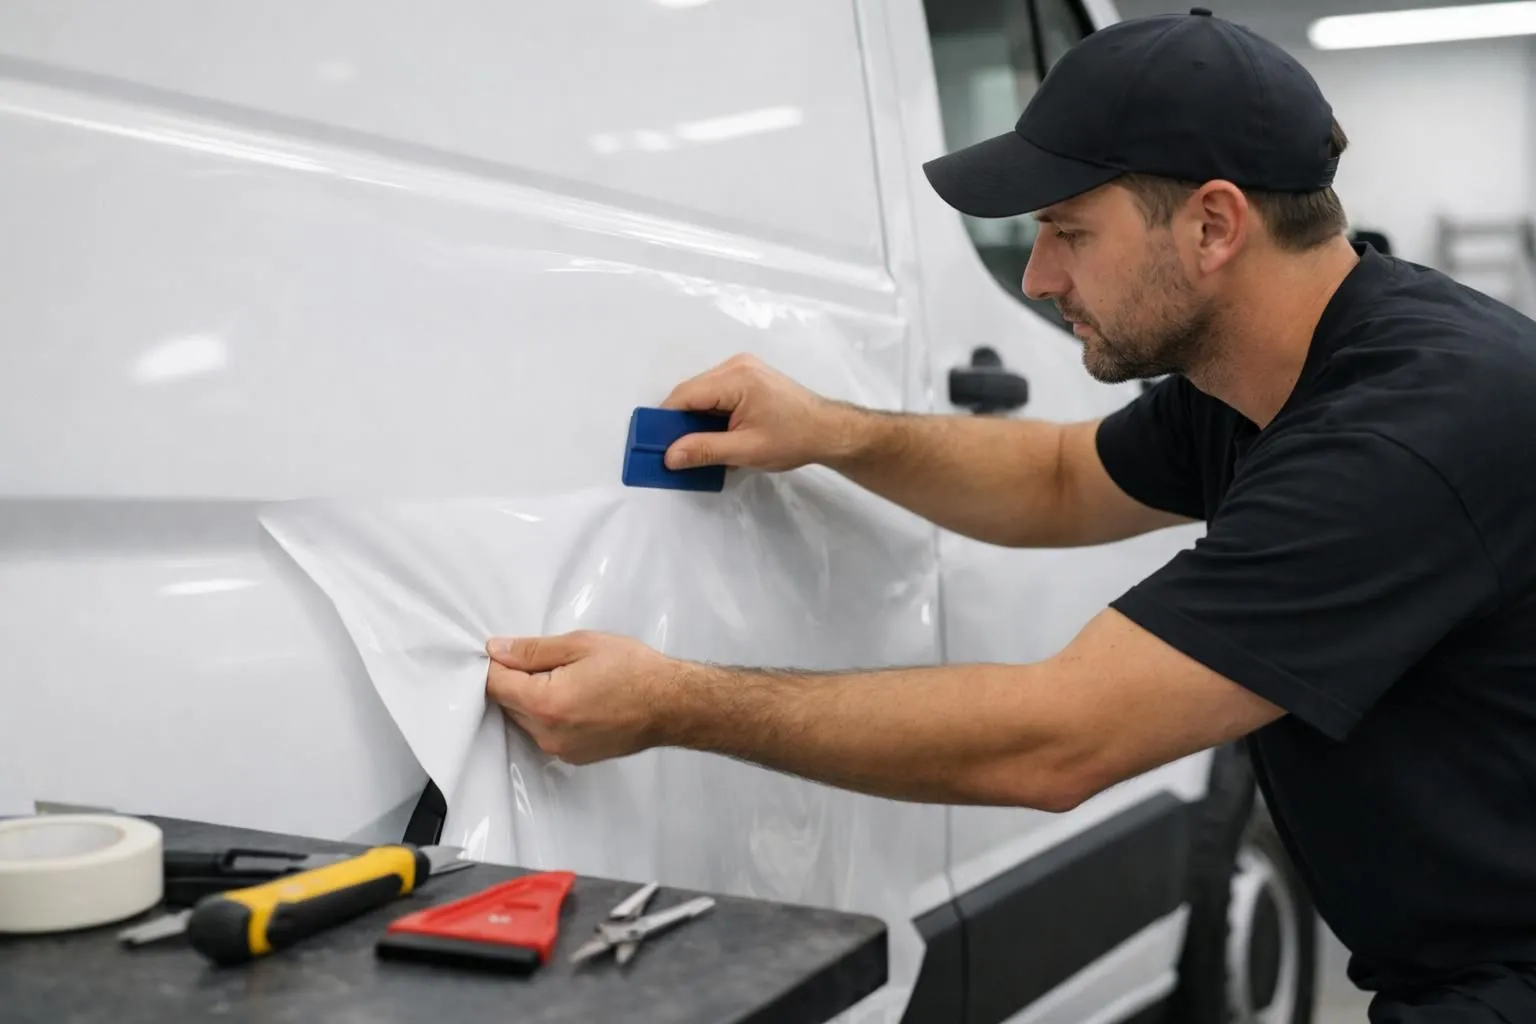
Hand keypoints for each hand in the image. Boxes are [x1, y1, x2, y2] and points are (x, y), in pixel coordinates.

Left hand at [485, 631, 679, 764]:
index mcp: (545, 703)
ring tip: (568, 680)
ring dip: (532, 699)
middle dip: (517, 681)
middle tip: (550, 662)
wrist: (671, 704)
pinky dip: (550, 716)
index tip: (514, 650)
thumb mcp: (581, 645)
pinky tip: (577, 700)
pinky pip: (544, 733)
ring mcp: (559, 750)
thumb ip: (532, 650)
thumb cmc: (632, 669)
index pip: (494, 684)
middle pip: (507, 704)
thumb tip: (495, 650)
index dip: (498, 663)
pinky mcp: (572, 757)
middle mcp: (546, 734)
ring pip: (524, 720)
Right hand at [660, 354, 860, 471]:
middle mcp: (736, 366)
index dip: (666, 420)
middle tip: (675, 452)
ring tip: (699, 448)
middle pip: (692, 393)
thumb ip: (705, 451)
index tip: (654, 444)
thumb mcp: (746, 450)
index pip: (686, 395)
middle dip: (681, 422)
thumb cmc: (793, 439)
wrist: (829, 431)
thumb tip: (670, 456)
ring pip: (703, 395)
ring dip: (697, 421)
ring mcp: (743, 369)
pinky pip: (717, 395)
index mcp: (736, 378)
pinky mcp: (748, 378)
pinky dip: (711, 416)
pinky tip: (716, 437)